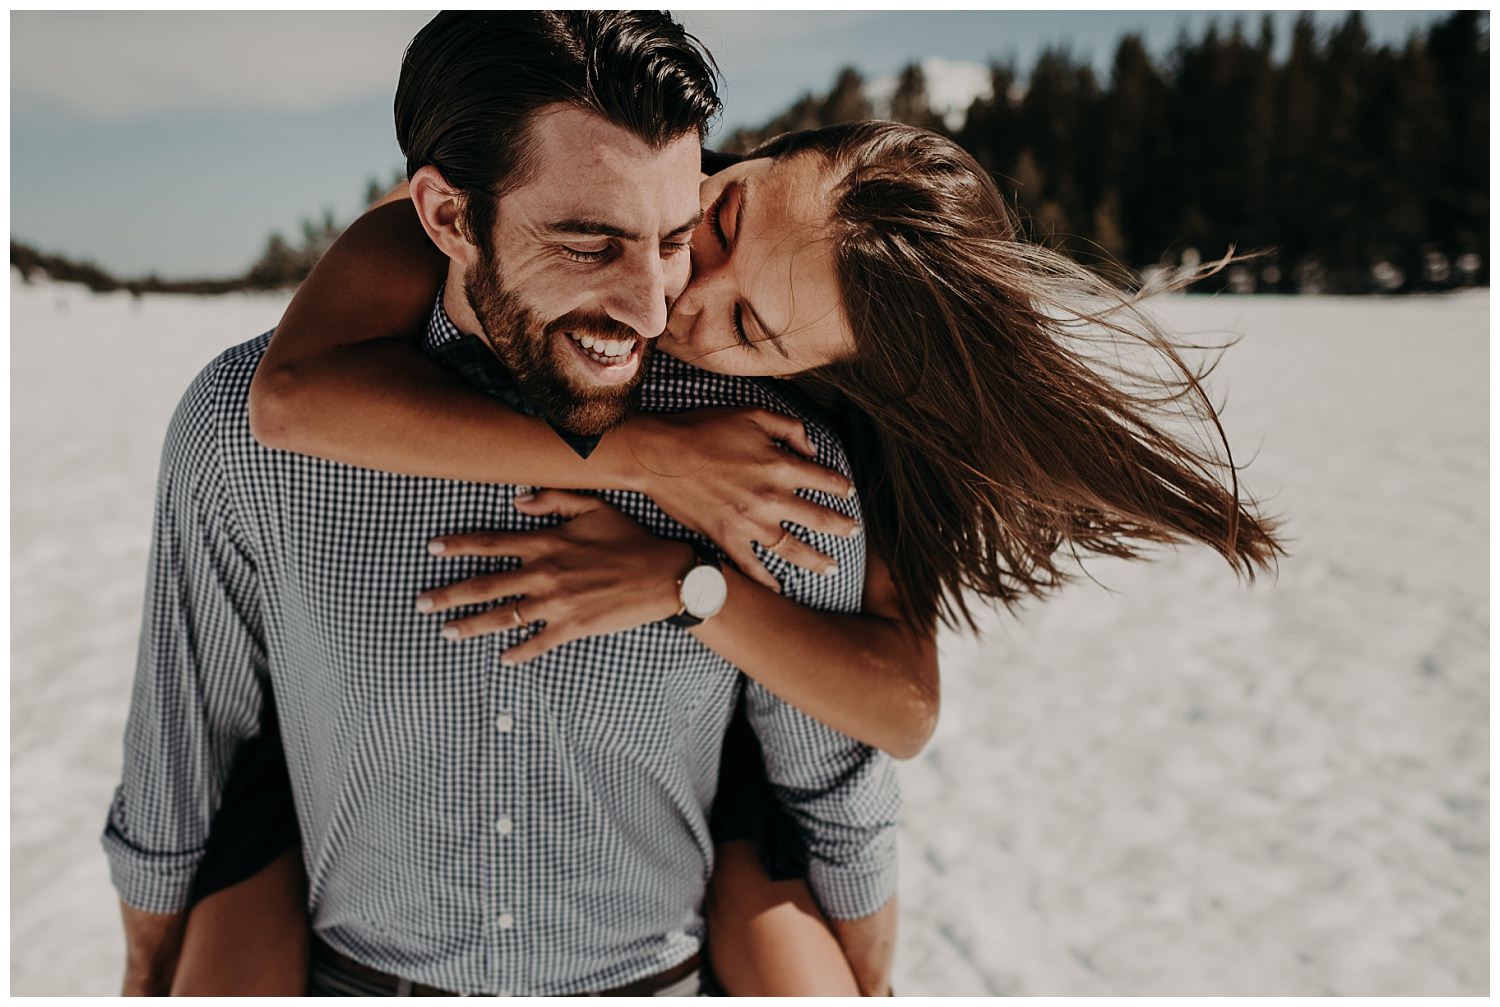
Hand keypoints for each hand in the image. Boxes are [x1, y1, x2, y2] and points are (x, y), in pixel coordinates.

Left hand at [419, 490, 694, 662]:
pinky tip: (501, 659)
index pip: (491, 543)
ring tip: (446, 633)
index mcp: (547, 543)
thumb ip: (553, 499)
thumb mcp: (594, 506)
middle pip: (485, 585)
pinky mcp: (574, 627)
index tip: (432, 549)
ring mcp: (557, 604)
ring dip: (471, 626)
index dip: (459, 545)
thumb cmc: (631, 539)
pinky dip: (518, 653)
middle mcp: (545, 573)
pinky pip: (537, 643)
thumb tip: (517, 500)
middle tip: (421, 603)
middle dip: (449, 594)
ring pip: (503, 617)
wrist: (665, 575)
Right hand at [623, 408, 859, 590]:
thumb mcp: (752, 414)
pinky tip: (779, 589)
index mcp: (780, 466)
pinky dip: (767, 581)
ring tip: (832, 568)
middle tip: (854, 532)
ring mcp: (748, 523)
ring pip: (793, 549)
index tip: (849, 492)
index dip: (842, 487)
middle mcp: (771, 498)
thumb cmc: (704, 429)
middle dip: (842, 526)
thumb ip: (790, 428)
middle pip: (820, 519)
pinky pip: (752, 567)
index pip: (827, 481)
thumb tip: (812, 450)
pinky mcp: (725, 538)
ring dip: (817, 560)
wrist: (659, 455)